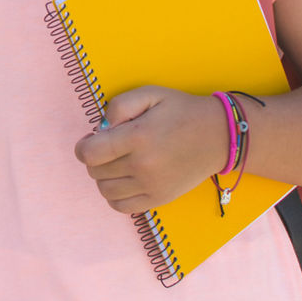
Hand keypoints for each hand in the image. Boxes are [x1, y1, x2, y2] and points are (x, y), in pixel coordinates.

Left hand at [73, 87, 225, 212]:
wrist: (218, 136)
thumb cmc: (181, 111)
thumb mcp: (150, 94)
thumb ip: (119, 105)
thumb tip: (101, 128)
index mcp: (138, 137)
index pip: (89, 154)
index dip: (83, 146)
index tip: (91, 140)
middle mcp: (142, 165)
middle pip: (95, 172)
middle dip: (95, 158)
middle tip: (109, 148)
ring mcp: (151, 186)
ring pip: (105, 190)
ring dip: (104, 177)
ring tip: (117, 163)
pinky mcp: (158, 199)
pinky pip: (121, 206)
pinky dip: (114, 196)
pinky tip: (124, 180)